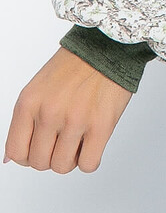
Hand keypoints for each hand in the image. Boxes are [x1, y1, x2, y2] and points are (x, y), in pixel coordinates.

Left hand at [4, 46, 132, 173]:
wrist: (108, 45)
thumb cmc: (75, 64)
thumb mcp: (38, 87)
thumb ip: (24, 121)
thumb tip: (11, 158)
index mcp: (29, 103)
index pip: (16, 152)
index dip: (28, 156)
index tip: (40, 147)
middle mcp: (49, 112)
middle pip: (39, 163)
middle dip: (51, 155)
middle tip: (63, 139)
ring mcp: (75, 120)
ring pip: (62, 167)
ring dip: (71, 158)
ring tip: (79, 138)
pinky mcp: (101, 126)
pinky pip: (88, 164)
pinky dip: (90, 158)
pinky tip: (92, 141)